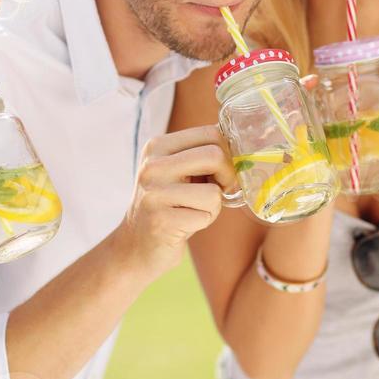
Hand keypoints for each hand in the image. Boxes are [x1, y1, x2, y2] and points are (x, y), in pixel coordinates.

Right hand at [114, 125, 236, 280]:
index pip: (210, 133)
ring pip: (213, 192)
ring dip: (215, 205)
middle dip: (228, 176)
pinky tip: (186, 224)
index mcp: (158, 146)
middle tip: (221, 190)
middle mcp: (152, 165)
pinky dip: (204, 221)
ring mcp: (154, 193)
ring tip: (195, 210)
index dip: (228, 153)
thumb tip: (242, 145)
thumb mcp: (178, 171)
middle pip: (214, 155)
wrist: (136, 245)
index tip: (223, 171)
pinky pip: (205, 216)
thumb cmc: (169, 205)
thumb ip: (202, 155)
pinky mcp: (161, 221)